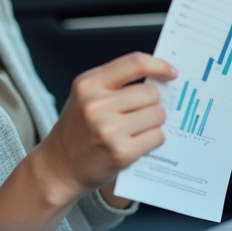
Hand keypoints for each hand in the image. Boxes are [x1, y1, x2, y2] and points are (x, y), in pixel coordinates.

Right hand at [33, 52, 176, 205]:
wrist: (59, 167)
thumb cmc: (77, 130)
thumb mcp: (85, 96)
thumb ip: (115, 83)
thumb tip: (158, 78)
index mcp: (88, 84)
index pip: (135, 63)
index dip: (159, 65)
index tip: (171, 71)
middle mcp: (96, 105)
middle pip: (151, 92)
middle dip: (153, 102)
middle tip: (142, 112)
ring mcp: (108, 130)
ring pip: (157, 114)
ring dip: (154, 122)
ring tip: (137, 129)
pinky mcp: (121, 152)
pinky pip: (157, 137)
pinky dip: (153, 139)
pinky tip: (138, 142)